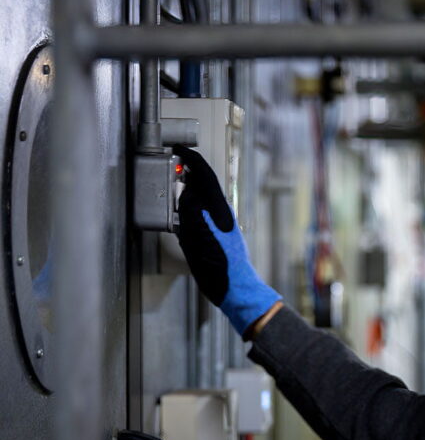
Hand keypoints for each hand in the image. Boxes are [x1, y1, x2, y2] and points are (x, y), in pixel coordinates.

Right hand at [173, 144, 280, 336]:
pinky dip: (191, 206)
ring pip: (204, 197)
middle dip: (188, 171)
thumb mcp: (196, 241)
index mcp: (219, 211)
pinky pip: (203, 212)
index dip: (191, 159)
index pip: (205, 175)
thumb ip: (190, 214)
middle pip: (205, 184)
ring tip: (173, 186)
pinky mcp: (221, 233)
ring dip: (189, 188)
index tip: (178, 149)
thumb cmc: (220, 270)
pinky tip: (181, 212)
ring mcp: (223, 223)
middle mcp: (223, 214)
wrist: (237, 289)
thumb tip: (186, 191)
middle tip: (172, 165)